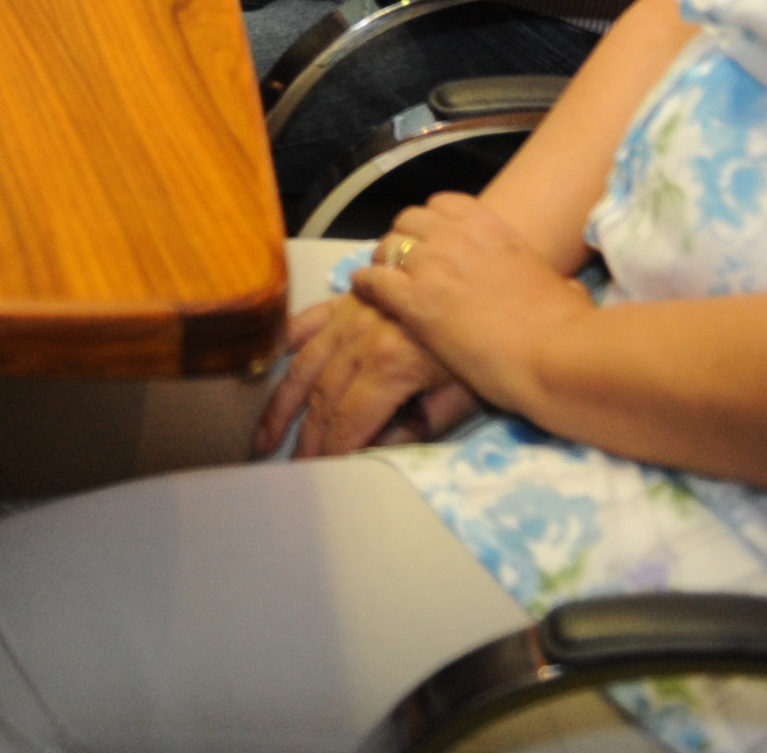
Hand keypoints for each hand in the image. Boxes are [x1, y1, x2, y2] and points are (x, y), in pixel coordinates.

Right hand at [256, 285, 478, 457]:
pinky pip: (311, 318)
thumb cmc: (487, 347)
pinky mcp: (354, 298)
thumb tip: (375, 450)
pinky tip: (278, 359)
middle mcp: (362, 337)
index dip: (332, 449)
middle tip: (291, 465)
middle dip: (306, 435)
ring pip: (306, 362)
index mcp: (390, 364)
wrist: (501, 294)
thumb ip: (419, 426)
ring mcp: (353, 313)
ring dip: (283, 401)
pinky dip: (292, 339)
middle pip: (323, 396)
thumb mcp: (463, 396)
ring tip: (265, 433)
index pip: (350, 419)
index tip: (316, 473)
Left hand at [348, 195, 596, 424]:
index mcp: (493, 228)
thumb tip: (572, 292)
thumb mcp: (566, 289)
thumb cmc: (568, 327)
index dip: (431, 222)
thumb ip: (556, 282)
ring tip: (384, 283)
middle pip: (408, 220)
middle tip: (404, 267)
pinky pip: (372, 279)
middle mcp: (457, 238)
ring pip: (386, 246)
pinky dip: (365, 286)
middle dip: (403, 240)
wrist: (554, 354)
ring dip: (383, 263)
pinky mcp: (413, 299)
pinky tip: (365, 295)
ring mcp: (432, 265)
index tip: (431, 241)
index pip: (443, 203)